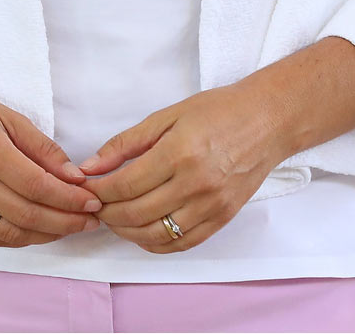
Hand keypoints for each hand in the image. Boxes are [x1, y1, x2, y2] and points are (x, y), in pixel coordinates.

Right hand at [0, 79, 102, 247]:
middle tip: (92, 219)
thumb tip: (74, 177)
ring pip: (11, 233)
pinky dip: (19, 239)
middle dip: (68, 221)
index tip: (94, 200)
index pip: (39, 186)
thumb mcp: (7, 115)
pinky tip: (38, 231)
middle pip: (28, 215)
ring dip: (47, 235)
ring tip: (70, 227)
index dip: (71, 199)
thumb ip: (41, 148)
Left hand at [79, 83, 286, 252]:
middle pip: (136, 214)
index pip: (126, 185)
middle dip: (107, 213)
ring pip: (156, 235)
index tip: (87, 187)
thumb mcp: (166, 116)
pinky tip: (141, 231)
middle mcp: (195, 185)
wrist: (267, 121)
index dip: (100, 191)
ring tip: (114, 218)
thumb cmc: (218, 111)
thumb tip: (90, 166)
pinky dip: (155, 243)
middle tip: (94, 204)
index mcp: (178, 154)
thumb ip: (125, 143)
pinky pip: (182, 243)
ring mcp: (211, 206)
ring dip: (126, 232)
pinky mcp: (223, 219)